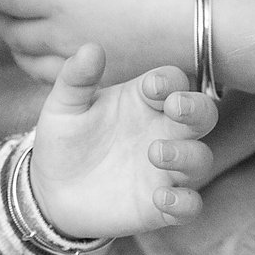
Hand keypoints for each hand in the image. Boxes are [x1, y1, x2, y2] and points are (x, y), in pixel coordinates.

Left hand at [0, 0, 199, 86]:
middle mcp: (59, 33)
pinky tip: (41, 59)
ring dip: (12, 45)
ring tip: (11, 32)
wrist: (196, 26)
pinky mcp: (99, 79)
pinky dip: (36, 66)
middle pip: (12, 32)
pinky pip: (53, 78)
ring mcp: (78, 61)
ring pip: (28, 60)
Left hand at [27, 45, 217, 238]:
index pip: (173, 81)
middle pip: (202, 114)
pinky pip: (189, 205)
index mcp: (143, 101)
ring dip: (187, 155)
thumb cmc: (64, 139)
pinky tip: (161, 199)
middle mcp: (162, 132)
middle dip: (197, 108)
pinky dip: (184, 203)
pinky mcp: (160, 207)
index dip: (169, 81)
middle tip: (176, 108)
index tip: (151, 88)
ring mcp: (165, 170)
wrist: (52, 191)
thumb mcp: (64, 106)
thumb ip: (76, 78)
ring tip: (155, 153)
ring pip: (200, 158)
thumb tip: (91, 48)